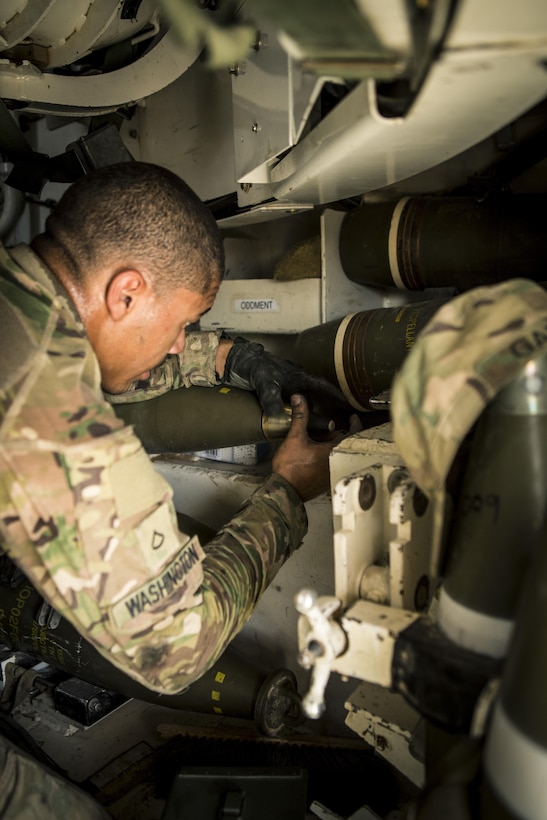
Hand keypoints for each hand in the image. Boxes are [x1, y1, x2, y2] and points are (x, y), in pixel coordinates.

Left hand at [223, 336, 347, 418]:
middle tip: (331, 424)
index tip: (348, 403)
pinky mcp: (275, 391)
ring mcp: (285, 386)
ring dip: (306, 413)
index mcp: (298, 376)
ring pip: (301, 402)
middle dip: (322, 410)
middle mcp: (294, 381)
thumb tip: (280, 418)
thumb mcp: (263, 383)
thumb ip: (272, 400)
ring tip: (312, 427)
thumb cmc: (252, 367)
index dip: (336, 395)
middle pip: (314, 397)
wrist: (234, 362)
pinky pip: (289, 404)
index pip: (322, 386)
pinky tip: (291, 422)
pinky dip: (292, 413)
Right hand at [273, 394, 360, 501]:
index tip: (353, 418)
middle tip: (322, 430)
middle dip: (333, 435)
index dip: (354, 424)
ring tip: (314, 441)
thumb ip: (300, 417)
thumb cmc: (290, 467)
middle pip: (342, 444)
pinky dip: (325, 457)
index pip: (353, 434)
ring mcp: (332, 473)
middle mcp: (337, 463)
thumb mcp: (295, 438)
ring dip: (329, 447)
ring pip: (336, 454)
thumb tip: (299, 399)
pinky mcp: (325, 481)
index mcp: (334, 451)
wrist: (284, 490)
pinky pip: (330, 464)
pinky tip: (311, 455)